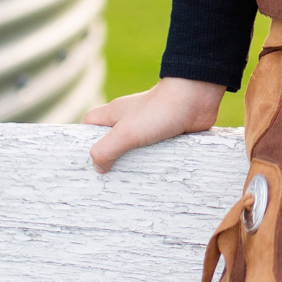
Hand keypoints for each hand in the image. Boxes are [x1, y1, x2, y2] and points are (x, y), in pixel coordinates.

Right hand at [83, 77, 224, 175]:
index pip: (90, 126)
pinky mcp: (166, 134)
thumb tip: (97, 167)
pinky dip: (156, 162)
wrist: (197, 99)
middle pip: (112, 141)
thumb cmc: (160, 110)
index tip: (85, 162)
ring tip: (132, 183)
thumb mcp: (126, 133)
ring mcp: (149, 127)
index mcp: (114, 114)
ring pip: (135, 149)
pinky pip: (155, 152)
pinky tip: (156, 175)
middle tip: (109, 179)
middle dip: (111, 158)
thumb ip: (107, 150)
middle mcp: (130, 119)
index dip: (85, 141)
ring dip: (136, 163)